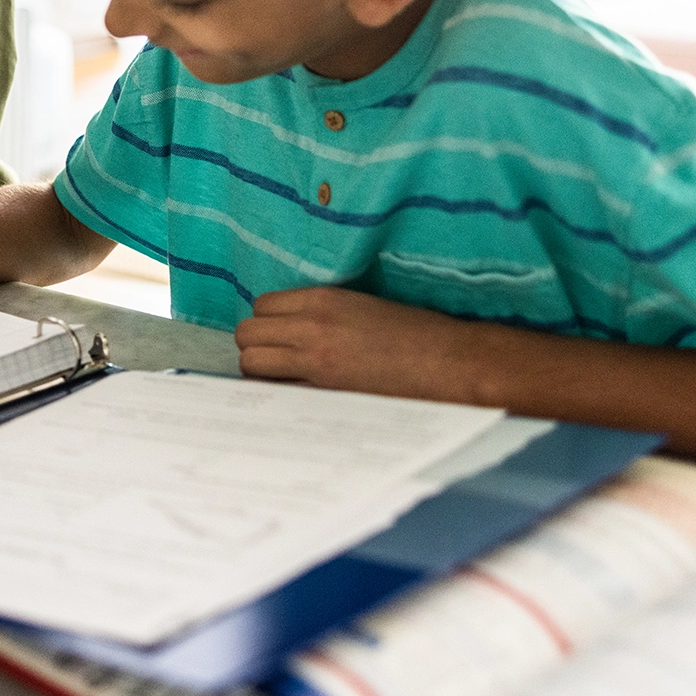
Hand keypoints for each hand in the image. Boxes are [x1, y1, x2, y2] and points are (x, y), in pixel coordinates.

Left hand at [234, 286, 474, 398]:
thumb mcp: (362, 306)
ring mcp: (315, 363)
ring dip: (261, 370)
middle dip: (256, 346)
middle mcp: (312, 327)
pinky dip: (278, 394)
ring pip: (252, 364)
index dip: (267, 321)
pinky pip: (277, 393)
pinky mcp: (325, 393)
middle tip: (276, 356)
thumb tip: (289, 327)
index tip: (279, 333)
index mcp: (323, 299)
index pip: (262, 306)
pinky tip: (295, 396)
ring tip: (284, 377)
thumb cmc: (414, 333)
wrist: (448, 362)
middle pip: (247, 335)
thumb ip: (322, 313)